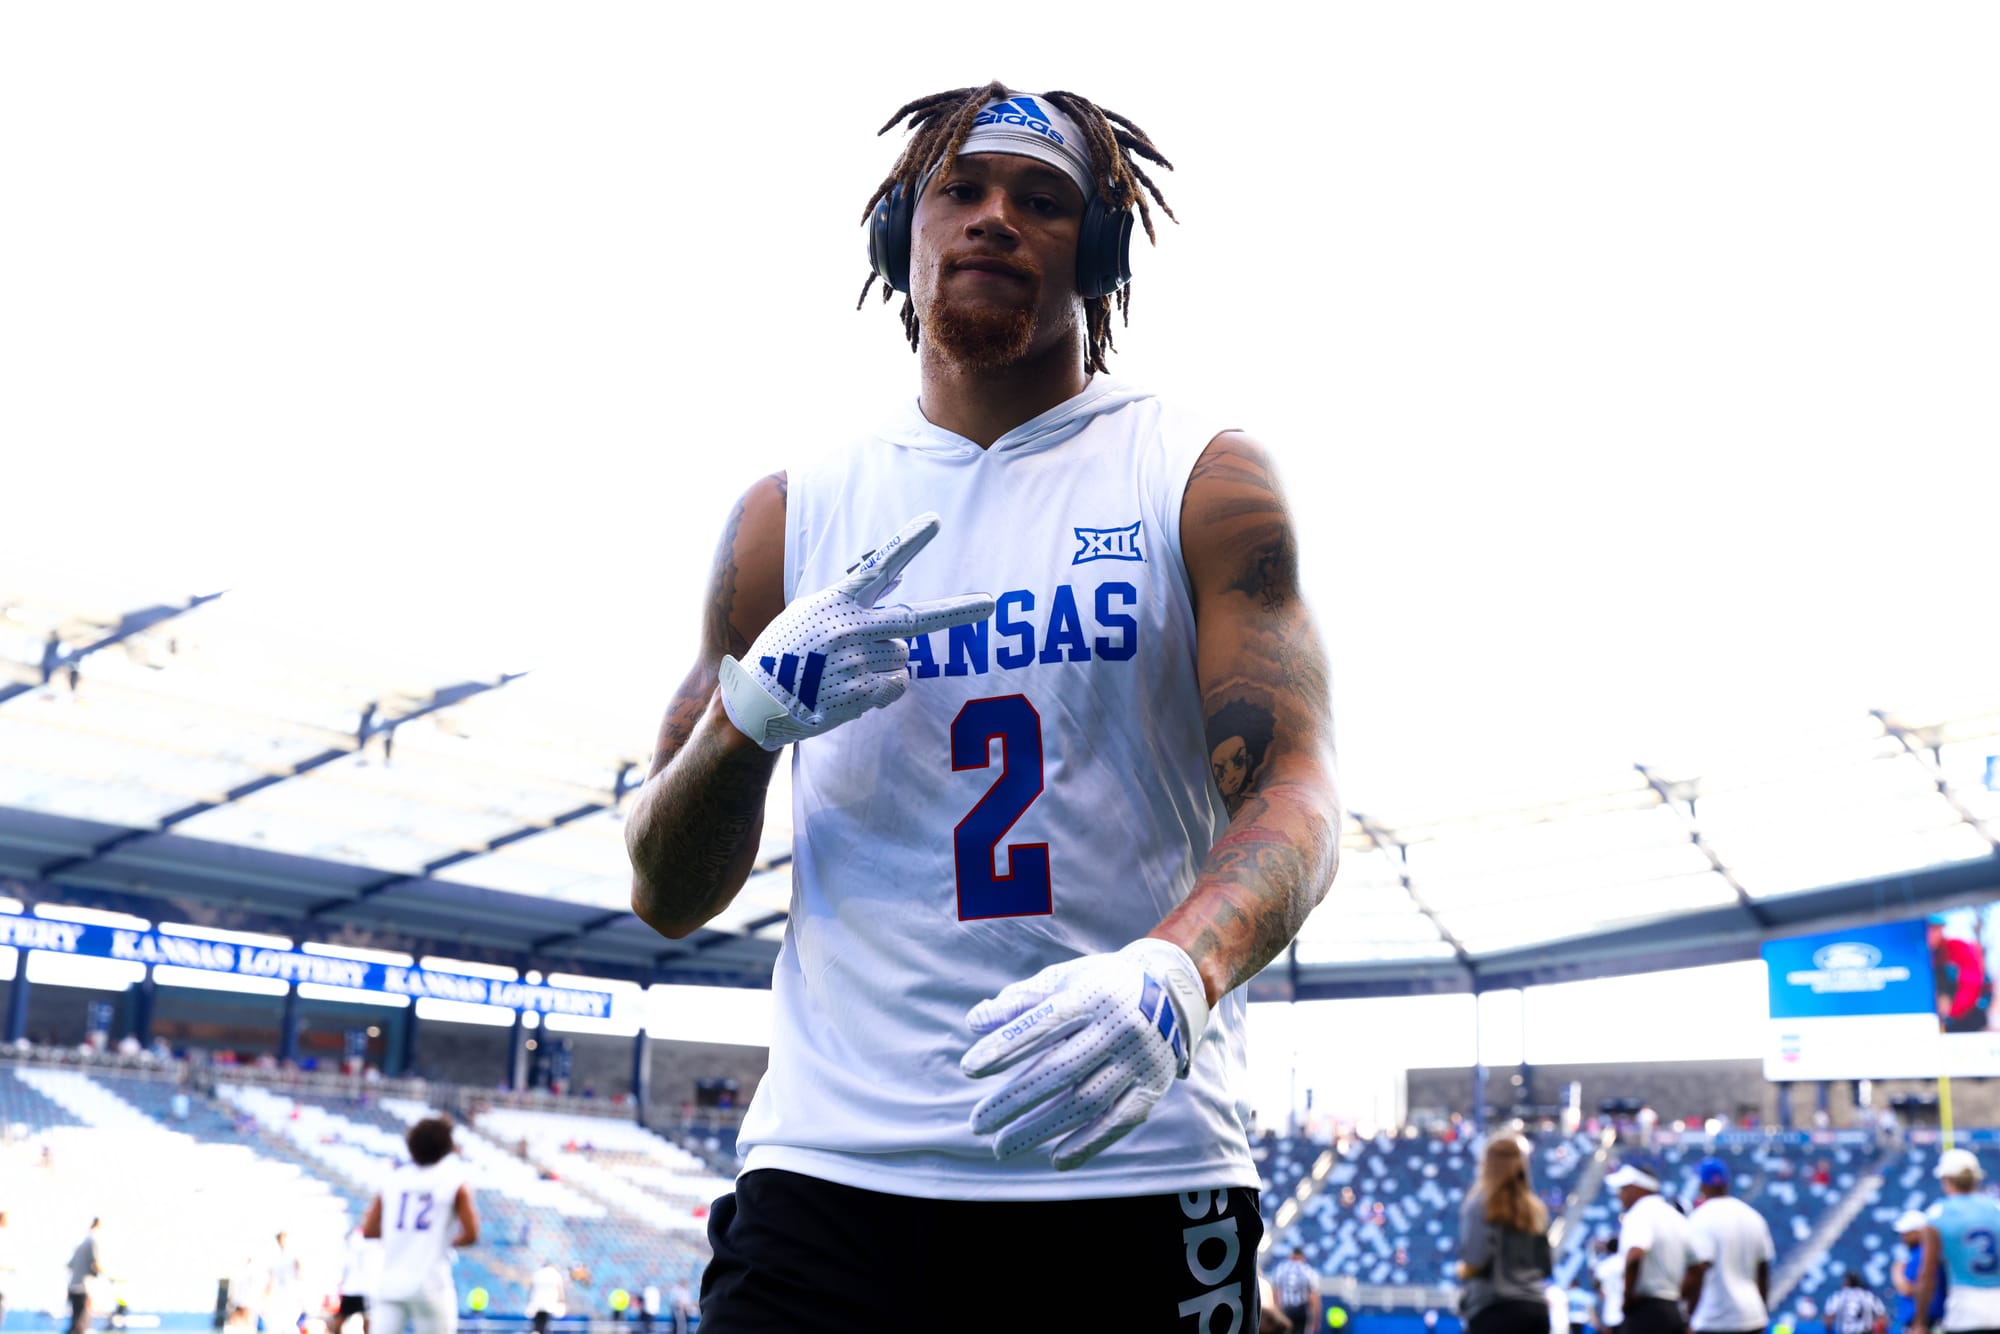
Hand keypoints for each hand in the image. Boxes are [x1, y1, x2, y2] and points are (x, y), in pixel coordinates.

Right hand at [717, 512, 992, 749]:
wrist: (757, 701)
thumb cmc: (785, 652)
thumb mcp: (812, 611)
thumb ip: (857, 594)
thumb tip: (903, 576)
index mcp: (836, 601)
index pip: (878, 566)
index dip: (908, 543)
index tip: (935, 522)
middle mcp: (851, 628)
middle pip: (916, 619)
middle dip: (958, 612)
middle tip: (991, 604)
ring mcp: (857, 661)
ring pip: (902, 657)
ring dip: (884, 663)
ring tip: (846, 670)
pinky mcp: (861, 693)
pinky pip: (897, 684)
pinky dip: (883, 689)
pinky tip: (851, 690)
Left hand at [960, 937, 1210, 1170]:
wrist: (1171, 990)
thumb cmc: (1100, 986)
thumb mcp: (1063, 979)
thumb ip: (1019, 1001)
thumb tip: (974, 1022)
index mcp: (1091, 996)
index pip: (1042, 1024)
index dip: (1004, 1047)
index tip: (968, 1069)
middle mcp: (1118, 1027)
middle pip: (1059, 1070)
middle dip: (1015, 1100)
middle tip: (977, 1124)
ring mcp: (1138, 1060)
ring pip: (1085, 1102)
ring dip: (1041, 1128)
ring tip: (1002, 1148)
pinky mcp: (1153, 1086)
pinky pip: (1118, 1121)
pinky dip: (1088, 1143)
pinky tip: (1055, 1159)